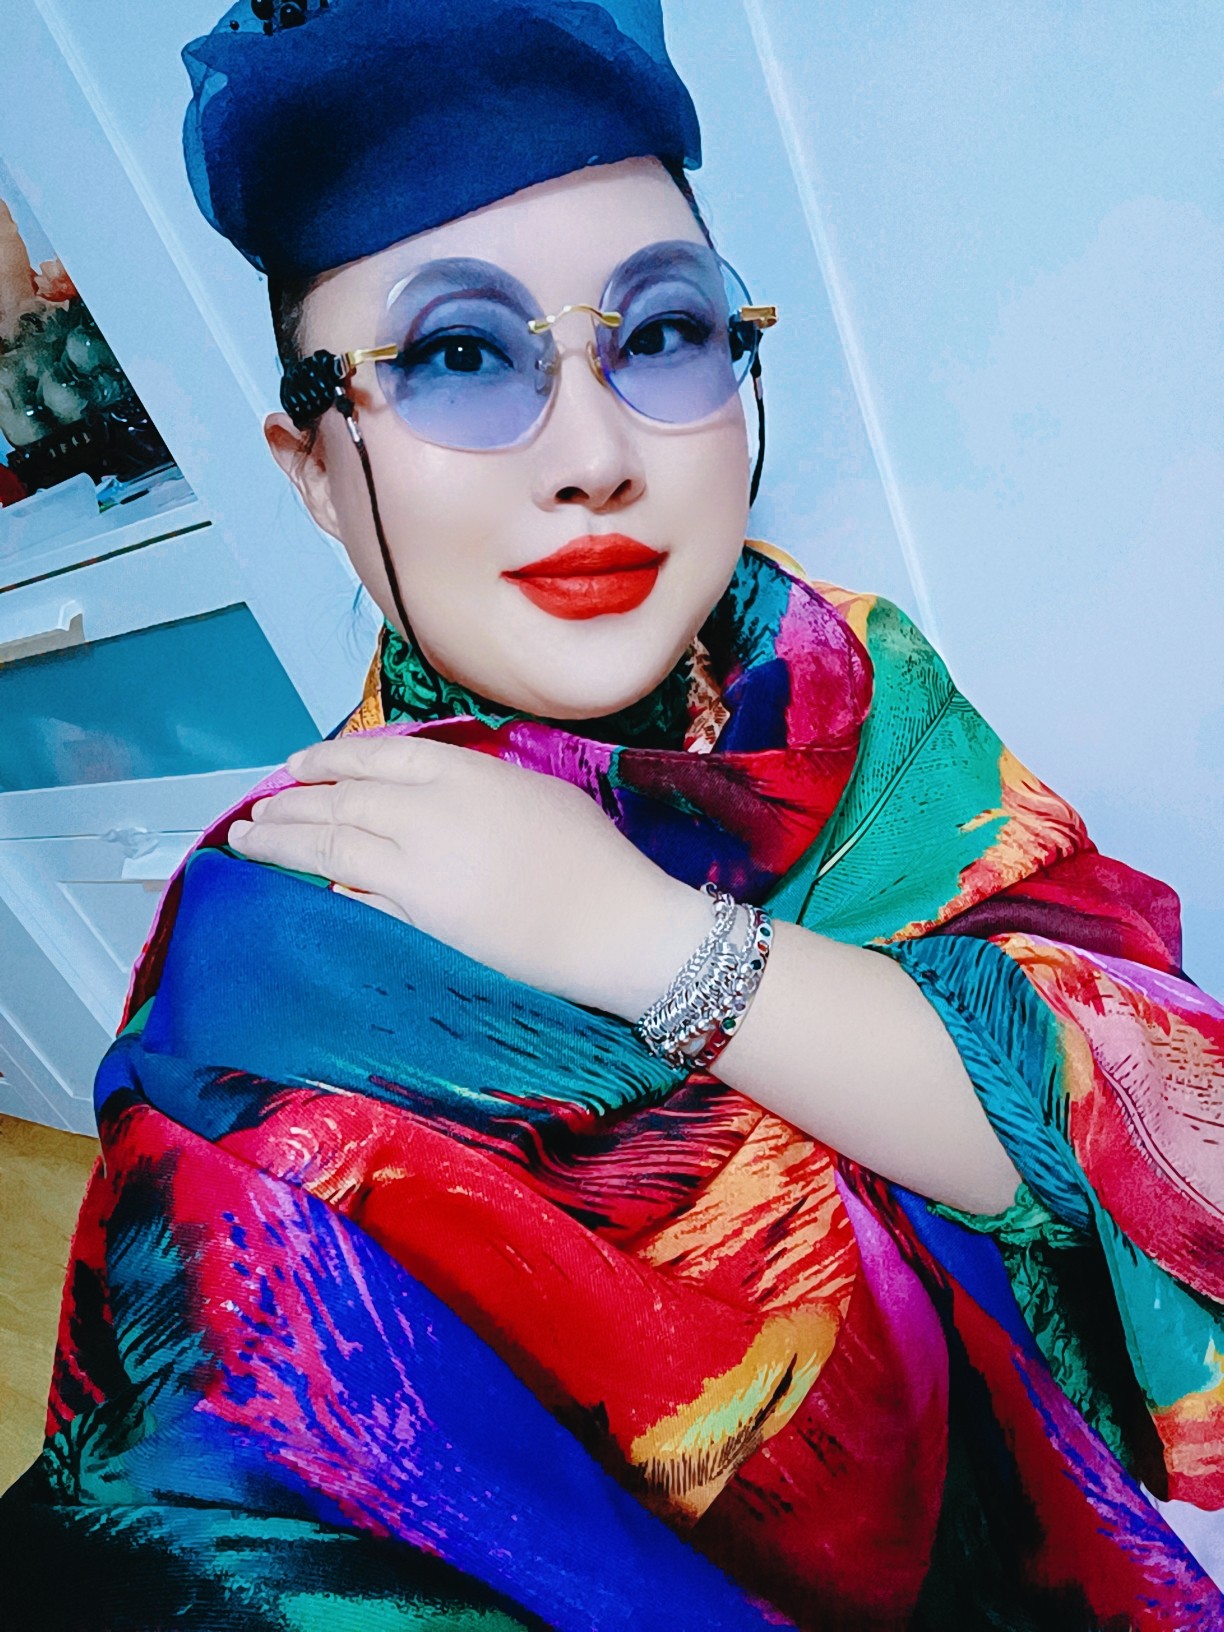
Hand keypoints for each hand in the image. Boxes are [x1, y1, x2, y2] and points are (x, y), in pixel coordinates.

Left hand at [226, 735, 711, 1020]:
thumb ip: (474, 788)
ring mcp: (421, 867)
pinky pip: (359, 898)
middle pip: (341, 799)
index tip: (296, 767)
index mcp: (466, 772)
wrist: (619, 925)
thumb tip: (421, 801)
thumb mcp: (538, 795)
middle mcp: (432, 812)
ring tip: (247, 840)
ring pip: (332, 846)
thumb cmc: (596, 859)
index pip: (377, 754)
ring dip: (283, 842)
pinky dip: (328, 889)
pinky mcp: (421, 920)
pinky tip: (305, 886)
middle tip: (254, 811)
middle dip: (289, 804)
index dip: (328, 759)